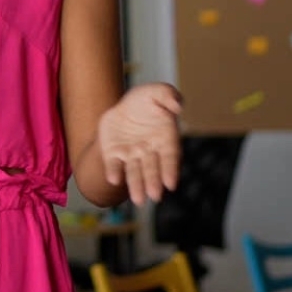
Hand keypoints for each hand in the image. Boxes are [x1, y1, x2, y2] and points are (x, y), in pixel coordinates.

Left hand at [96, 83, 183, 205]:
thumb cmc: (146, 101)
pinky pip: (114, 164)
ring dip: (136, 185)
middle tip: (154, 196)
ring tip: (138, 200)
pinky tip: (113, 179)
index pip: (170, 156)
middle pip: (152, 169)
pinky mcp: (114, 154)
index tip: (171, 184)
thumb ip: (168, 95)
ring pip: (134, 172)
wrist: (122, 106)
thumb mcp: (157, 91)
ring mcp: (131, 155)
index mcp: (165, 139)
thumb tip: (177, 106)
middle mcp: (149, 151)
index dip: (171, 170)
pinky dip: (114, 172)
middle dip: (153, 182)